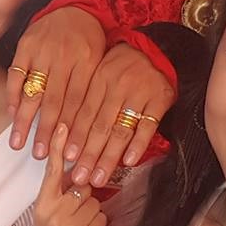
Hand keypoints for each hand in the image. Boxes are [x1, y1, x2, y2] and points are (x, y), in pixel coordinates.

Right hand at [7, 7, 105, 158]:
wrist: (74, 7)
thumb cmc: (90, 41)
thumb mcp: (100, 63)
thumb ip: (92, 91)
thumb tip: (85, 129)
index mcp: (88, 63)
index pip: (78, 102)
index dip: (71, 129)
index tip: (66, 152)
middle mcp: (64, 58)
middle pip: (54, 101)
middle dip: (45, 131)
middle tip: (39, 155)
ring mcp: (43, 51)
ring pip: (33, 91)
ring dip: (24, 120)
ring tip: (18, 143)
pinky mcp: (25, 46)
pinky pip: (16, 75)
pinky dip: (12, 95)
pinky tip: (11, 114)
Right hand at [34, 124, 106, 225]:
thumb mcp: (46, 217)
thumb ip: (58, 195)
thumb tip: (76, 172)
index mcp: (42, 205)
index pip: (50, 172)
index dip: (56, 148)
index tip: (61, 126)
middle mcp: (54, 213)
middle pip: (82, 187)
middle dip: (83, 198)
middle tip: (73, 217)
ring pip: (95, 202)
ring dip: (92, 213)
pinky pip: (102, 217)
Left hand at [67, 44, 174, 187]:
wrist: (156, 48)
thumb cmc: (123, 65)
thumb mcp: (101, 72)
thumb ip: (87, 98)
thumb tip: (66, 131)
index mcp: (99, 78)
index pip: (84, 113)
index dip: (75, 137)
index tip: (67, 159)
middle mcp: (117, 85)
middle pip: (100, 126)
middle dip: (89, 155)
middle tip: (80, 177)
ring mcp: (139, 92)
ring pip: (121, 129)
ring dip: (109, 156)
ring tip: (99, 177)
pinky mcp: (159, 99)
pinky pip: (147, 126)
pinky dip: (138, 145)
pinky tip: (128, 161)